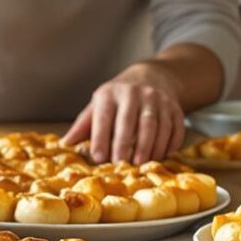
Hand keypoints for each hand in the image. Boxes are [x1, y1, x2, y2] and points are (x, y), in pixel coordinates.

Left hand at [65, 64, 185, 165]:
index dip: (101, 138)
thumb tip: (65, 143)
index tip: (98, 158)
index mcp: (110, 94)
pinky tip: (161, 156)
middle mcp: (134, 93)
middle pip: (130, 121)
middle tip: (121, 164)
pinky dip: (169, 144)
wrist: (152, 77)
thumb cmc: (118, 98)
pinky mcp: (175, 106)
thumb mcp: (99, 105)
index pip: (104, 117)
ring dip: (149, 146)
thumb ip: (84, 125)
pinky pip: (174, 127)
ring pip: (154, 125)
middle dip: (125, 143)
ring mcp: (157, 99)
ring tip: (141, 164)